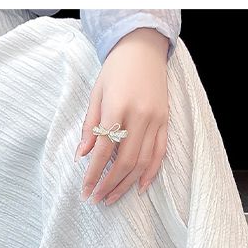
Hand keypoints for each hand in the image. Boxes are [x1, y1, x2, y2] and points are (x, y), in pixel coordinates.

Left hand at [76, 28, 169, 204]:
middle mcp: (140, 116)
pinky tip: (139, 187)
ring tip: (113, 197)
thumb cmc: (116, 69)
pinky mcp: (165, 123)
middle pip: (125, 161)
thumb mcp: (97, 93)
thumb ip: (90, 126)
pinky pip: (159, 154)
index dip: (94, 173)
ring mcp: (156, 121)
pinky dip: (150, 173)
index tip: (85, 189)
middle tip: (97, 198)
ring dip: (127, 183)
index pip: (105, 149)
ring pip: (143, 162)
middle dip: (109, 184)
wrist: (143, 48)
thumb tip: (82, 155)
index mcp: (118, 106)